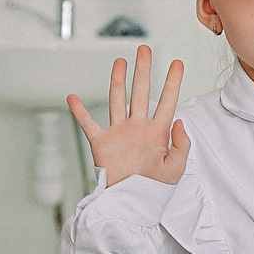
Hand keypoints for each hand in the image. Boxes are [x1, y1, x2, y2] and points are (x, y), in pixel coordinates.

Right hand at [67, 48, 189, 187]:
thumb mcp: (175, 167)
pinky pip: (89, 124)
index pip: (167, 100)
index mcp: (157, 132)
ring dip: (118, 80)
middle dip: (144, 70)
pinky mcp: (102, 144)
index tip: (178, 63)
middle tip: (145, 49)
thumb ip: (181, 144)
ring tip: (120, 61)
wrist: (131, 204)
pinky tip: (73, 97)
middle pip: (141, 92)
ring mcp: (119, 133)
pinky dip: (80, 111)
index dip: (172, 82)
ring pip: (118, 100)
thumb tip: (180, 120)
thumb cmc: (155, 190)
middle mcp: (138, 128)